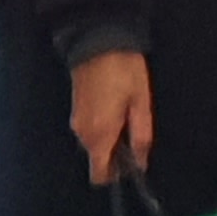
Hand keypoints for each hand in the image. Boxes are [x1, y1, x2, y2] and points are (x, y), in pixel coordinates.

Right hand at [71, 48, 153, 187]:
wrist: (98, 41)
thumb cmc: (124, 71)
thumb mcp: (141, 104)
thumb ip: (141, 136)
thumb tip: (140, 163)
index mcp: (99, 135)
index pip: (99, 174)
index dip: (117, 175)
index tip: (132, 163)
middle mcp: (82, 133)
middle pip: (97, 159)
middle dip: (116, 155)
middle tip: (135, 132)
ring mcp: (75, 121)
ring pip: (94, 145)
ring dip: (111, 139)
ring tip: (127, 115)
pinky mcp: (75, 110)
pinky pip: (90, 131)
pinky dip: (103, 128)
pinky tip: (116, 108)